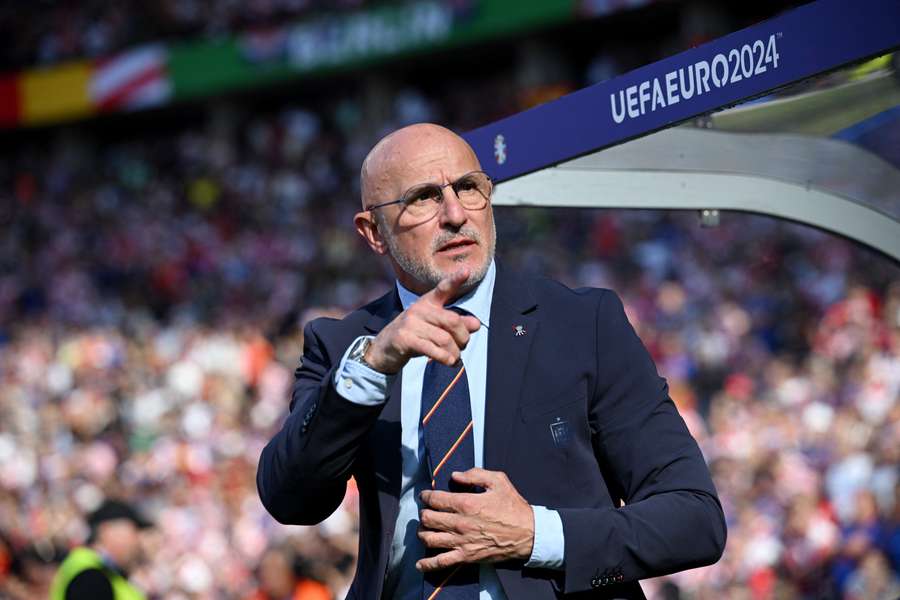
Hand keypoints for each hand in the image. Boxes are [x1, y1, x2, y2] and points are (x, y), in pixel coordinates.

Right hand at [364, 269, 480, 373]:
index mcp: (427, 302)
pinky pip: (432, 349)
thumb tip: (476, 324)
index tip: (467, 271)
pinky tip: (448, 362)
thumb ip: (456, 324)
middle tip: (462, 346)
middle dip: (463, 337)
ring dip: (454, 352)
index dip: (455, 280)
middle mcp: (419, 309)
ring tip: (454, 358)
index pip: (443, 289)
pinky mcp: (404, 338)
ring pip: (444, 338)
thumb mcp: (435, 327)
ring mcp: (410, 323)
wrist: (385, 348)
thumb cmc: (415, 334)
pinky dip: (444, 358)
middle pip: (452, 320)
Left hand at [416, 468, 534, 571]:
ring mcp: (461, 542)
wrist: (528, 534)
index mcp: (466, 503)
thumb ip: (475, 474)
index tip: (426, 495)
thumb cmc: (513, 507)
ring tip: (426, 528)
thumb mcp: (498, 481)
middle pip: (428, 518)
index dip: (426, 496)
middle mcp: (460, 523)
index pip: (435, 499)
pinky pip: (441, 562)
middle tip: (427, 510)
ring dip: (423, 532)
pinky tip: (420, 563)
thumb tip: (455, 475)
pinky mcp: (466, 557)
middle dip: (424, 512)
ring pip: (429, 538)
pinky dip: (427, 564)